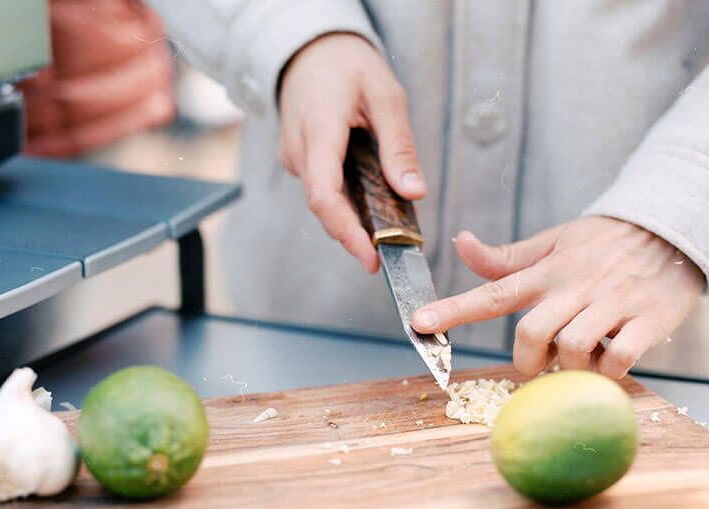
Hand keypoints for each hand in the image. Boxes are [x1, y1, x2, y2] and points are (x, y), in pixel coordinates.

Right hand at [278, 33, 426, 272]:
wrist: (310, 49)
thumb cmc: (347, 65)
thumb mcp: (386, 96)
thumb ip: (399, 146)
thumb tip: (414, 192)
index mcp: (319, 131)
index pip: (325, 196)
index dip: (347, 234)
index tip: (372, 258)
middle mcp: (298, 150)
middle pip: (325, 207)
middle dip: (357, 234)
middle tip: (392, 250)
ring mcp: (294, 156)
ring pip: (324, 200)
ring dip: (354, 216)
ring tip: (390, 224)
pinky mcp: (299, 159)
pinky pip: (323, 187)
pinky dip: (347, 199)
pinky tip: (372, 199)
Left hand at [411, 217, 705, 378]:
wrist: (675, 229)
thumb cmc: (605, 242)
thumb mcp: (554, 241)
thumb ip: (507, 256)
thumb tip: (459, 243)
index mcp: (548, 270)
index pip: (493, 291)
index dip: (454, 309)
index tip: (419, 324)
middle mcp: (575, 286)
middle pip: (532, 333)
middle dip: (527, 361)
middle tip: (540, 364)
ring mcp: (612, 303)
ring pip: (573, 348)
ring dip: (569, 368)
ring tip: (580, 360)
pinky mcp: (648, 320)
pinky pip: (619, 357)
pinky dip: (608, 371)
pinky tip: (609, 363)